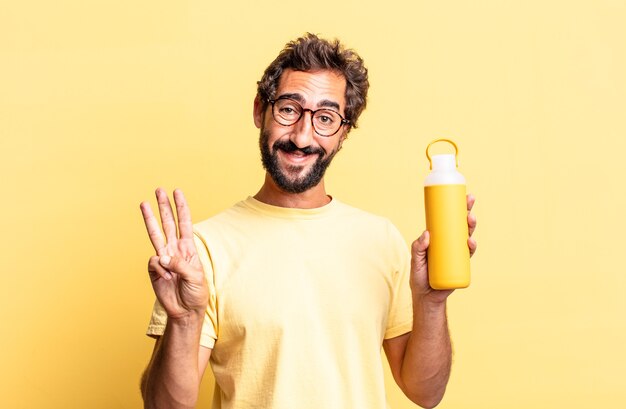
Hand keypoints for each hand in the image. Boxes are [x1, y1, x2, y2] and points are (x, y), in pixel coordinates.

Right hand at [140, 188, 207, 318]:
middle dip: (164, 206)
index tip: (177, 192)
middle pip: (167, 223)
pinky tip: (166, 278)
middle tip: (159, 190)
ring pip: (155, 234)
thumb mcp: (195, 277)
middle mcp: (174, 250)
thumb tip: (161, 257)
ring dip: (150, 218)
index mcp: (188, 248)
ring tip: (143, 203)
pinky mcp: (154, 270)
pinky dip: (159, 269)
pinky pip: (153, 263)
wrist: (186, 311)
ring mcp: (163, 259)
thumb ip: (180, 265)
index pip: (184, 223)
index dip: (181, 208)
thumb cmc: (196, 293)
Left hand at [410, 194, 477, 303]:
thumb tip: (427, 234)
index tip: (463, 196)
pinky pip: (468, 254)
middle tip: (469, 202)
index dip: (457, 207)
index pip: (449, 220)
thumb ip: (418, 247)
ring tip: (469, 220)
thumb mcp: (415, 259)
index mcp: (439, 238)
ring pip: (467, 237)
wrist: (426, 296)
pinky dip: (471, 247)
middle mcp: (450, 243)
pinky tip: (470, 241)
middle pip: (461, 225)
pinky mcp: (461, 265)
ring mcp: (457, 253)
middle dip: (467, 212)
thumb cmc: (419, 275)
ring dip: (470, 227)